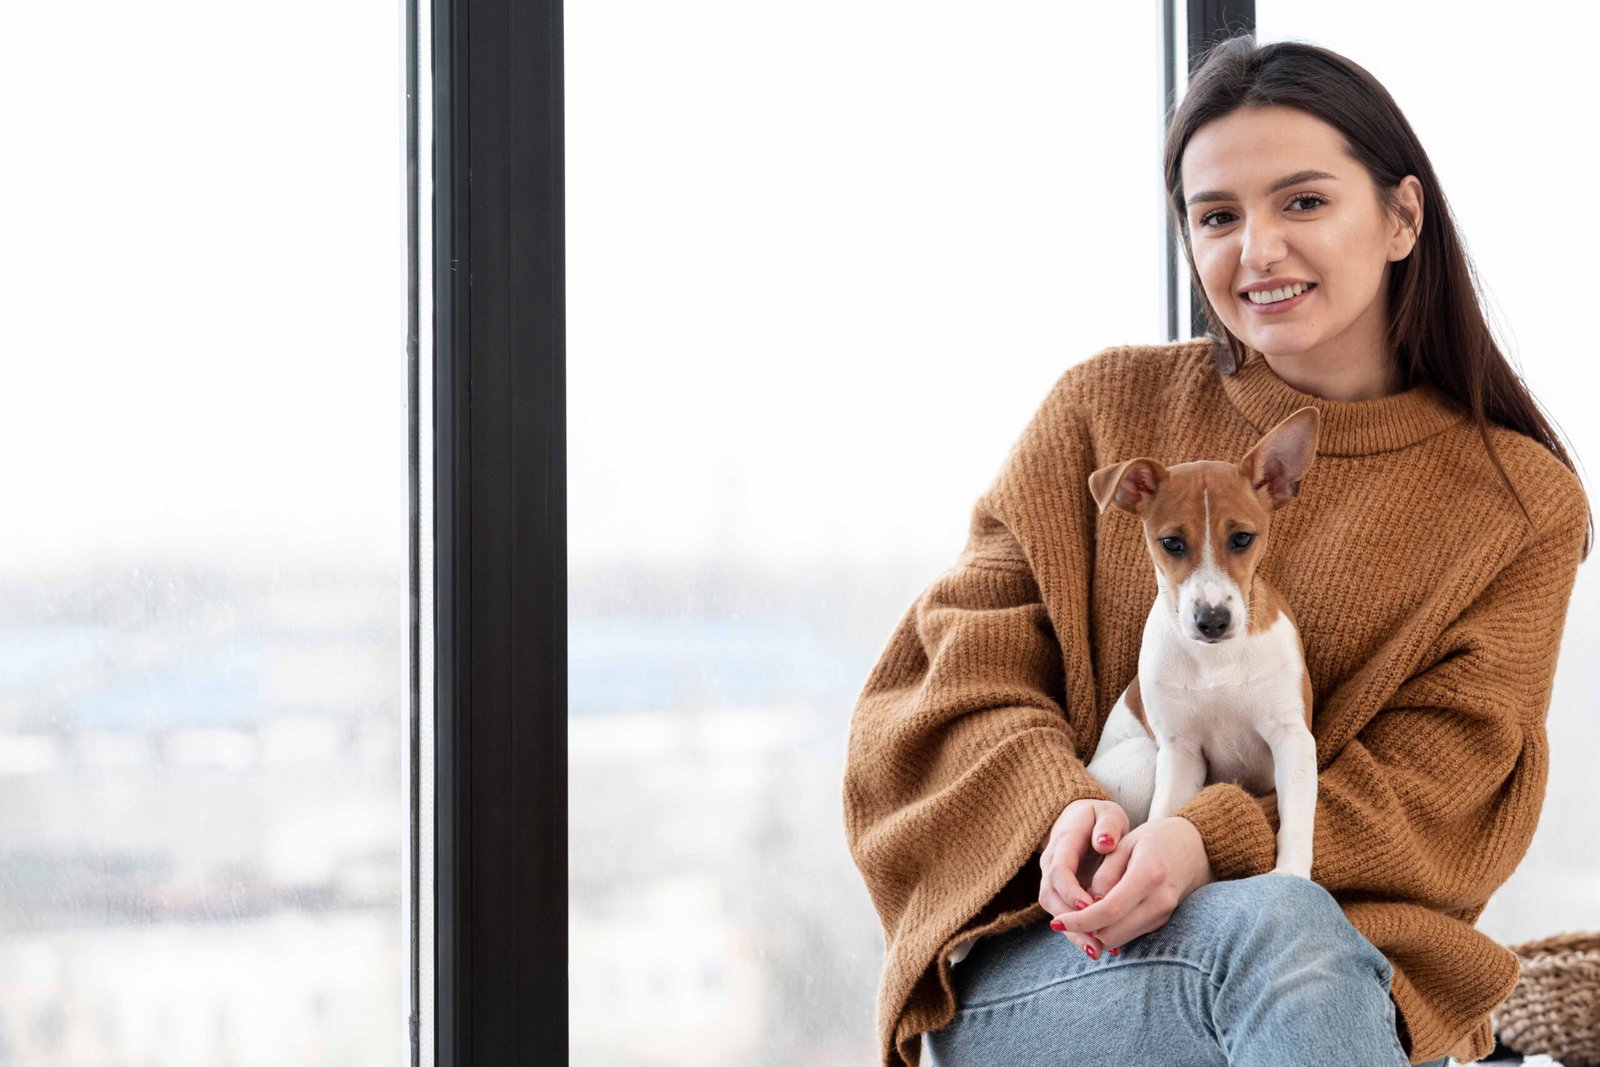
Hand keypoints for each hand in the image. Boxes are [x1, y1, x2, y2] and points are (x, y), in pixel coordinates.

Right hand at [1038, 799, 1129, 958]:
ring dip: (1073, 932)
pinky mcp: (1058, 892)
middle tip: (1094, 943)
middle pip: (1051, 895)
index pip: (1059, 869)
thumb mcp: (1107, 812)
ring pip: (1054, 909)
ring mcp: (1051, 878)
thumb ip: (1107, 825)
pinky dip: (1077, 931)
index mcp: (1063, 841)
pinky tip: (1096, 946)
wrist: (1078, 820)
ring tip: (1096, 951)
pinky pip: (1063, 914)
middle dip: (1071, 922)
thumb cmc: (1099, 818)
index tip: (1090, 906)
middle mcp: (1050, 862)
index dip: (1071, 890)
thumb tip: (1104, 843)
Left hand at [1050, 815, 1215, 955]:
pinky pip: (1131, 934)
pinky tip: (1098, 917)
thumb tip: (1088, 905)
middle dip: (1085, 931)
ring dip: (1097, 933)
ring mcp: (1165, 914)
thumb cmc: (1154, 840)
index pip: (1109, 909)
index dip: (1079, 920)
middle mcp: (1160, 900)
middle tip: (1061, 922)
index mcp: (1148, 874)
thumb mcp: (1125, 845)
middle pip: (1114, 932)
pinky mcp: (1164, 921)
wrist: (1195, 847)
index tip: (1056, 922)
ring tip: (1077, 917)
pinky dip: (1111, 930)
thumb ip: (1105, 875)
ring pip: (1122, 938)